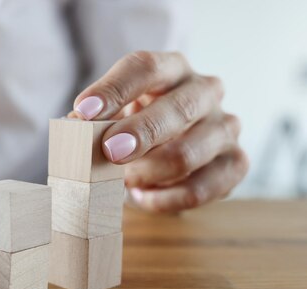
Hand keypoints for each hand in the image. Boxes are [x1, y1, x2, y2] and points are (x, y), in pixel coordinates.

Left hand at [68, 51, 248, 212]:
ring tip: (124, 181)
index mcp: (171, 68)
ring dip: (149, 172)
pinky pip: (202, 188)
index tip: (83, 111)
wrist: (165, 150)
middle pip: (178, 108)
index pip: (146, 68)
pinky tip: (143, 198)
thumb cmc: (131, 126)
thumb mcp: (110, 116)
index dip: (114, 90)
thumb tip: (74, 128)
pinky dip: (166, 199)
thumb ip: (93, 120)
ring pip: (190, 152)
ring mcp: (225, 127)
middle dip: (141, 132)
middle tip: (109, 152)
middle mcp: (205, 91)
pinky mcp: (235, 163)